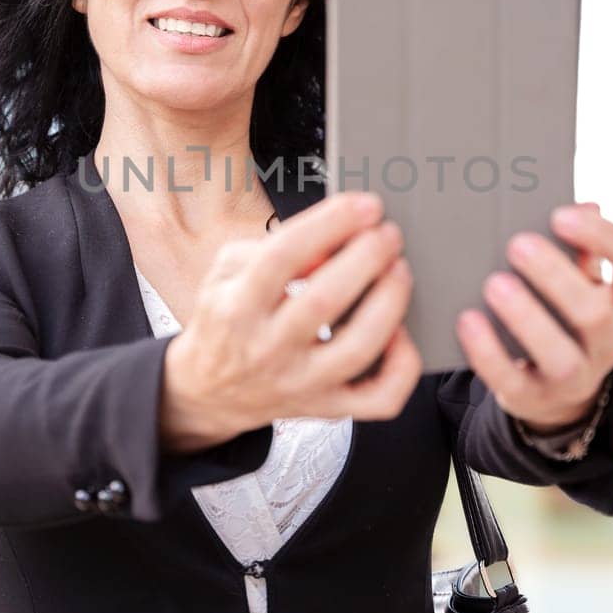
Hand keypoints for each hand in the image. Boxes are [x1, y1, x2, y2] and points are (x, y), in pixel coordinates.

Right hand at [160, 191, 422, 451]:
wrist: (210, 391)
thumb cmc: (228, 318)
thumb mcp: (229, 270)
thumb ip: (276, 245)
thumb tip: (335, 237)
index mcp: (237, 307)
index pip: (283, 257)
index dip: (329, 224)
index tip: (365, 205)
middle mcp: (267, 349)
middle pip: (324, 300)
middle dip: (366, 257)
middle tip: (388, 233)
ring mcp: (300, 384)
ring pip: (357, 349)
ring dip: (389, 302)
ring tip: (400, 269)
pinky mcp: (328, 408)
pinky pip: (380, 397)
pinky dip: (402, 364)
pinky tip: (401, 331)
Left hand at [456, 201, 612, 430]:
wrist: (553, 388)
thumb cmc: (562, 315)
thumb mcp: (580, 284)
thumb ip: (577, 249)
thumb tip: (582, 202)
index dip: (604, 238)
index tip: (562, 214)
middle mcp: (609, 341)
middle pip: (595, 313)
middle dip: (555, 277)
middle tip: (517, 243)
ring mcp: (575, 377)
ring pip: (560, 355)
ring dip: (526, 317)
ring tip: (494, 283)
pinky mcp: (535, 398)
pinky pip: (513, 380)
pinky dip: (488, 351)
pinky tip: (468, 321)